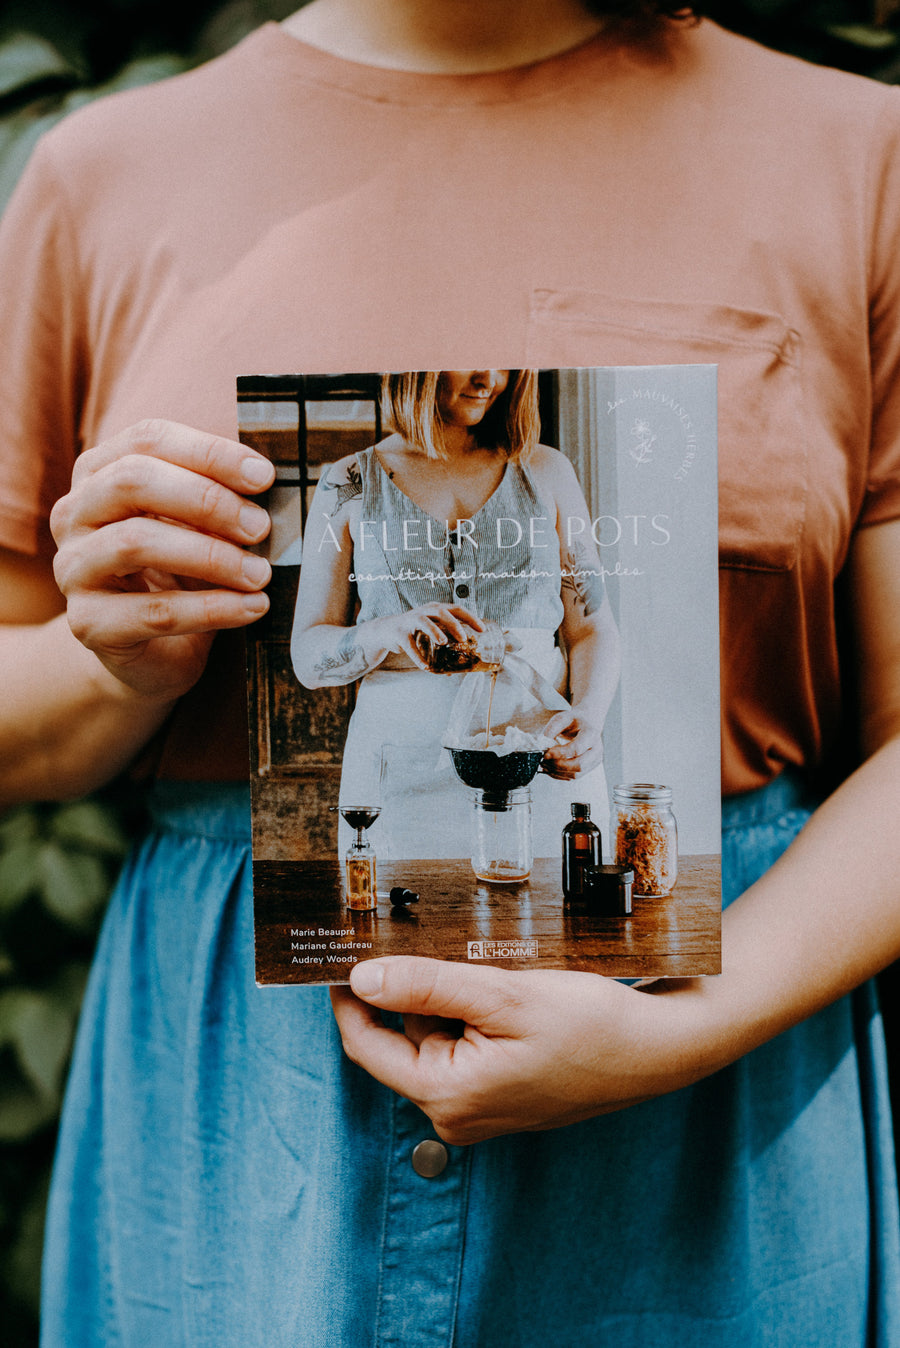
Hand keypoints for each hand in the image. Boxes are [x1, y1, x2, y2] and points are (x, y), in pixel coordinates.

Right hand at [50, 419, 274, 700]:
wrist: (153, 654)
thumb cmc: (180, 577)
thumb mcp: (198, 529)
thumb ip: (216, 501)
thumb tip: (263, 483)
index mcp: (99, 475)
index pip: (148, 440)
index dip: (208, 452)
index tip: (263, 476)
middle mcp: (74, 514)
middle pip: (133, 482)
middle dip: (207, 501)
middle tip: (261, 527)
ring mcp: (73, 569)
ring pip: (136, 543)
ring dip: (211, 556)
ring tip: (260, 574)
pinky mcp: (88, 623)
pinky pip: (154, 611)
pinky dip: (212, 609)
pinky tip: (252, 607)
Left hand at [330, 957, 709, 1143]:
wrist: (658, 1050)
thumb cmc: (590, 1027)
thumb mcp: (501, 995)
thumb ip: (427, 986)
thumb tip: (362, 978)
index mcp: (448, 1097)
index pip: (367, 1045)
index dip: (347, 998)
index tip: (337, 954)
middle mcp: (458, 1114)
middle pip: (405, 1037)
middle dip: (415, 990)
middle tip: (433, 941)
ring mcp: (482, 1107)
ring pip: (437, 1037)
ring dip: (448, 999)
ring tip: (490, 972)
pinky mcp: (503, 1094)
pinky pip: (466, 1047)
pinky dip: (473, 1014)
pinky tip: (504, 992)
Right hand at [367, 604, 483, 670]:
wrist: (387, 631)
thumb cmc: (415, 631)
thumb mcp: (431, 632)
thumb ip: (443, 647)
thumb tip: (455, 671)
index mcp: (436, 609)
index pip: (456, 608)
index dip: (470, 617)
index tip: (482, 629)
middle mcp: (424, 612)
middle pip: (440, 612)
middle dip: (453, 623)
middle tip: (463, 637)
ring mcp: (410, 621)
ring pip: (423, 622)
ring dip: (434, 631)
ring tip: (443, 642)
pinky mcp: (399, 633)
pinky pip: (409, 644)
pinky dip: (417, 656)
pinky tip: (425, 667)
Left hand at [541, 707, 603, 777]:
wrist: (588, 722)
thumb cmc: (576, 720)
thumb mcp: (563, 717)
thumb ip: (553, 728)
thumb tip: (544, 743)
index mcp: (592, 734)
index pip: (577, 749)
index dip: (560, 753)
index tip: (546, 753)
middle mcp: (597, 749)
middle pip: (579, 765)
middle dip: (558, 765)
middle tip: (544, 760)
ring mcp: (594, 760)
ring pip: (576, 774)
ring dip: (558, 772)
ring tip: (545, 764)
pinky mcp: (589, 767)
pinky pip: (574, 776)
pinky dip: (560, 775)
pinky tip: (551, 768)